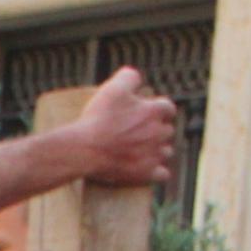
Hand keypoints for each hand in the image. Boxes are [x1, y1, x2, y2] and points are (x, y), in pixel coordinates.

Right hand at [71, 66, 181, 188]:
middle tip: (137, 133)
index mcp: (155, 111)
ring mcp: (154, 154)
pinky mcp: (146, 173)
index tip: (145, 113)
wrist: (83, 150)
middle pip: (166, 130)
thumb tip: (136, 76)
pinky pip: (162, 174)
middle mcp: (159, 132)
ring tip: (141, 151)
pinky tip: (148, 169)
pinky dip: (157, 172)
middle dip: (156, 131)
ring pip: (166, 151)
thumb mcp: (112, 88)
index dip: (157, 110)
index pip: (167, 108)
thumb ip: (129, 77)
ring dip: (157, 150)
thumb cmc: (97, 119)